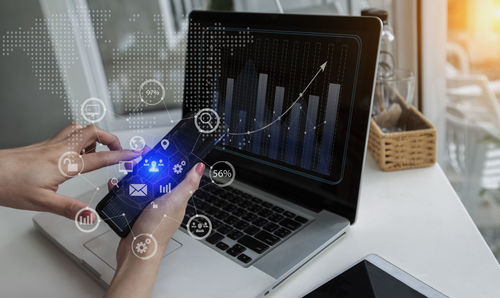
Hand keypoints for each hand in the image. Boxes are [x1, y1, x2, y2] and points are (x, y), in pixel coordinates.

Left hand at [0, 123, 140, 219]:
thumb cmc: (10, 184)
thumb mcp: (43, 203)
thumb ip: (70, 209)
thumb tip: (91, 216)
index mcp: (66, 163)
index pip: (102, 157)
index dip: (122, 155)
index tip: (135, 155)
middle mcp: (61, 149)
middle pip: (94, 132)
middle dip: (111, 138)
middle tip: (119, 150)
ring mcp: (52, 144)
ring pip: (81, 129)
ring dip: (95, 136)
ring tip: (99, 150)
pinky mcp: (44, 145)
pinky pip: (68, 134)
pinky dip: (80, 138)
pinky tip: (76, 152)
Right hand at [104, 162, 203, 297]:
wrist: (136, 251)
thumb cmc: (157, 230)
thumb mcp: (174, 201)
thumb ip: (187, 184)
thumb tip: (200, 168)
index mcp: (176, 196)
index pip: (173, 172)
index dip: (165, 160)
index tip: (156, 150)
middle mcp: (164, 200)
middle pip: (156, 176)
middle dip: (146, 165)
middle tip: (136, 158)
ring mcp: (149, 206)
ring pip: (141, 184)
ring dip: (133, 175)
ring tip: (126, 167)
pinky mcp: (136, 211)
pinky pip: (129, 195)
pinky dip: (122, 188)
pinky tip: (116, 184)